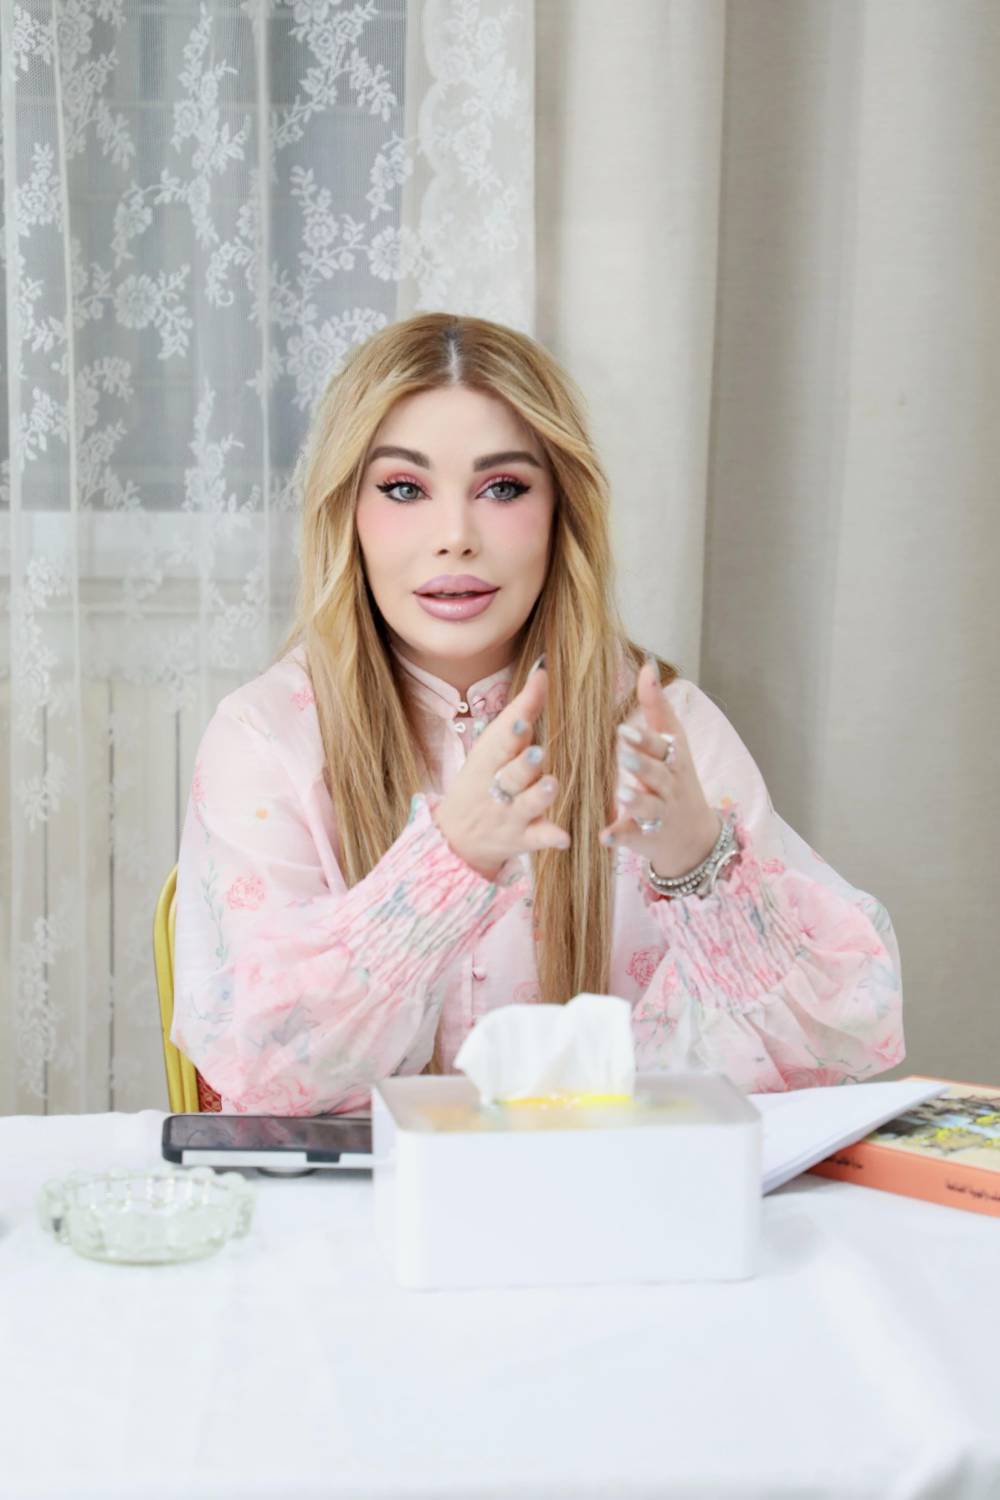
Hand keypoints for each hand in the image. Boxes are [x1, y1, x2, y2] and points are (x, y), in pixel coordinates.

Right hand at [431, 663, 570, 881]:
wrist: (456, 838)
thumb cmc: (481, 780)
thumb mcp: (491, 747)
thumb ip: (521, 711)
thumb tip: (544, 667)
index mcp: (488, 761)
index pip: (500, 742)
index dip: (511, 732)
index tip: (522, 719)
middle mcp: (498, 787)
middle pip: (512, 775)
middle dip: (523, 764)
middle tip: (537, 753)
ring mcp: (511, 815)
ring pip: (528, 805)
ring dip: (539, 795)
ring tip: (550, 785)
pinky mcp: (523, 839)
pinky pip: (539, 839)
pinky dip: (551, 838)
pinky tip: (564, 837)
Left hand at [599, 659, 720, 879]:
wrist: (694, 837)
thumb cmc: (676, 779)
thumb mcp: (674, 743)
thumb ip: (657, 707)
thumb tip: (647, 664)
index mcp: (674, 760)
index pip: (664, 745)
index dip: (646, 737)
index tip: (623, 727)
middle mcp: (670, 786)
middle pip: (657, 774)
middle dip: (642, 764)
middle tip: (623, 754)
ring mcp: (660, 814)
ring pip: (649, 807)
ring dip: (636, 799)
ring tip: (620, 792)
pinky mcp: (646, 837)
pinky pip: (633, 837)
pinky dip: (619, 837)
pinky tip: (603, 835)